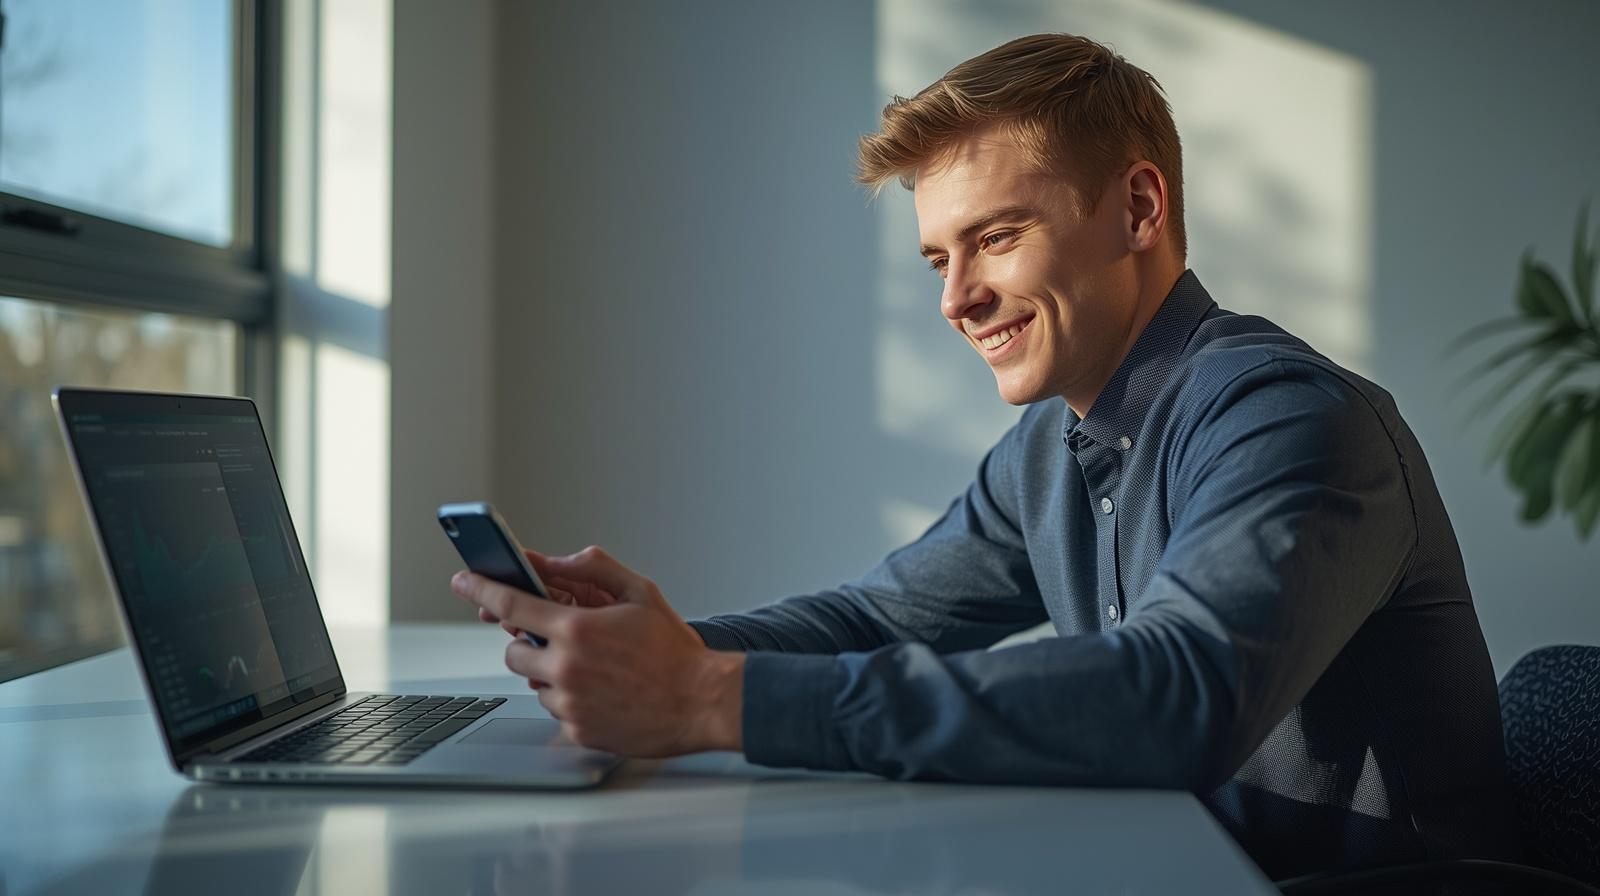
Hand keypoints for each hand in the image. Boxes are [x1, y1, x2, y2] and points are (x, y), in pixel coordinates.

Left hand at [451, 545, 743, 756]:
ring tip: (598, 669)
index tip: (462, 580)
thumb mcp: (641, 592)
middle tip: (563, 640)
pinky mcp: (577, 730)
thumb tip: (555, 561)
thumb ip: (594, 569)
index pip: (510, 604)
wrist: (702, 702)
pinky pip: (555, 708)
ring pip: (534, 681)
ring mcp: (569, 703)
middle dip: (529, 642)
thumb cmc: (675, 649)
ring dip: (553, 672)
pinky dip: (572, 698)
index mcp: (577, 629)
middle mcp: (566, 668)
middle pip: (513, 651)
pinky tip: (605, 692)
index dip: (480, 588)